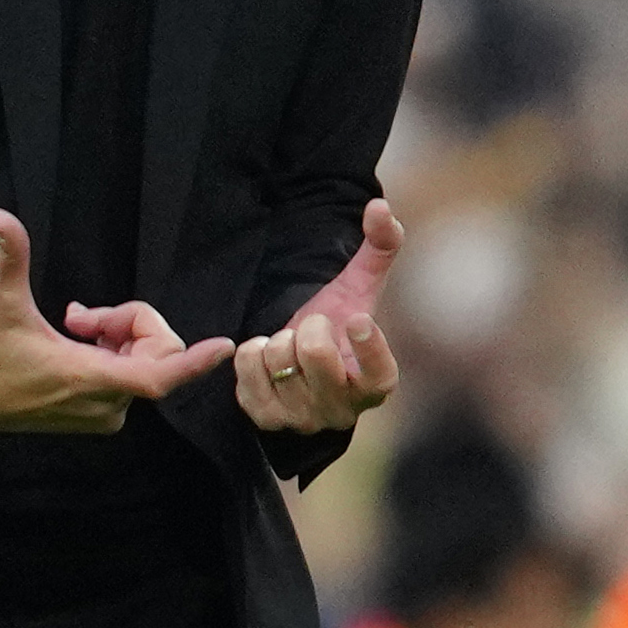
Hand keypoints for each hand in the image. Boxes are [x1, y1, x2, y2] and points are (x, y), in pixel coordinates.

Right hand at [0, 209, 232, 433]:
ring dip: (117, 337)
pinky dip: (114, 354)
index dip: (193, 361)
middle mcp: (105, 402)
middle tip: (80, 314)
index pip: (158, 375)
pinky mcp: (96, 417)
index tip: (225, 346)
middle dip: (128, 323)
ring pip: (142, 365)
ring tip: (73, 326)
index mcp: (90, 378)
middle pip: (153, 355)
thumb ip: (9, 257)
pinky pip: (130, 379)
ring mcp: (102, 413)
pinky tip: (77, 344)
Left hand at [236, 196, 403, 432]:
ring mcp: (302, 419)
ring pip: (277, 357)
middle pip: (313, 352)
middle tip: (311, 330)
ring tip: (291, 348)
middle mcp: (342, 411)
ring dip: (279, 339)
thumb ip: (379, 248)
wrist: (294, 368)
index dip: (370, 350)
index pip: (379, 375)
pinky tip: (268, 359)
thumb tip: (380, 207)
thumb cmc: (335, 327)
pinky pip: (247, 365)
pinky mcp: (265, 417)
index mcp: (374, 385)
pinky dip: (252, 351)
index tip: (357, 320)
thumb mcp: (358, 290)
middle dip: (307, 326)